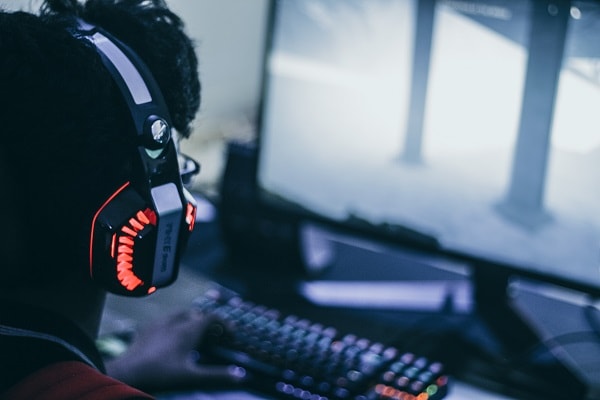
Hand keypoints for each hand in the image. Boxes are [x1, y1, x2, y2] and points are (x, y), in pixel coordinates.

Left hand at [105, 309, 245, 393]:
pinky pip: (164, 320)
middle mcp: (176, 322)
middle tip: (214, 340)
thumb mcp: (192, 377)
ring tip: (193, 335)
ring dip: (190, 321)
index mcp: (189, 330)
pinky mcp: (146, 329)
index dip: (225, 324)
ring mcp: (159, 323)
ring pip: (180, 314)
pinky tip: (169, 338)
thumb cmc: (161, 375)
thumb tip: (242, 375)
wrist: (126, 373)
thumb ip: (217, 376)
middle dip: (208, 324)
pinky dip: (173, 325)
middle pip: (197, 315)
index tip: (231, 336)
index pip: (213, 317)